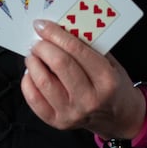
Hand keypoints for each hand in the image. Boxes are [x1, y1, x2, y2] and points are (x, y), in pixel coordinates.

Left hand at [21, 18, 145, 138]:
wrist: (119, 117)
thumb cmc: (113, 86)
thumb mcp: (110, 63)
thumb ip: (87, 47)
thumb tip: (58, 30)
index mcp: (106, 80)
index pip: (76, 50)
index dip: (55, 33)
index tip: (42, 25)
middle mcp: (89, 99)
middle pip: (58, 64)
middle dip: (43, 47)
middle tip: (38, 41)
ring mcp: (72, 113)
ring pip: (42, 81)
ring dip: (33, 63)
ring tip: (34, 56)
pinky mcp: (58, 122)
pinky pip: (34, 99)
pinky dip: (28, 82)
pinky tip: (32, 74)